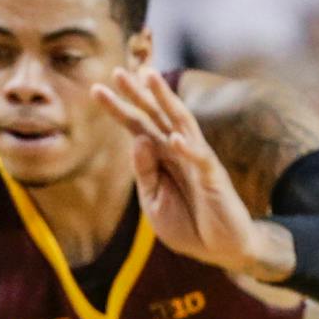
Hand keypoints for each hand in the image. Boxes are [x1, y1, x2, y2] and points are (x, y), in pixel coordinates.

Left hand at [91, 69, 291, 282]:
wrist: (221, 248)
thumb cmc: (187, 222)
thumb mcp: (154, 201)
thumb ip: (145, 173)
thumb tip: (137, 140)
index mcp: (161, 157)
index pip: (137, 126)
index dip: (119, 108)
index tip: (96, 88)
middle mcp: (178, 150)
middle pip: (156, 116)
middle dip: (138, 93)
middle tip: (118, 70)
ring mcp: (197, 160)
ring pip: (180, 123)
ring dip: (164, 101)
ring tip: (149, 79)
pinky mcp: (213, 178)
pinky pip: (200, 159)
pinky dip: (187, 149)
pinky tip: (173, 138)